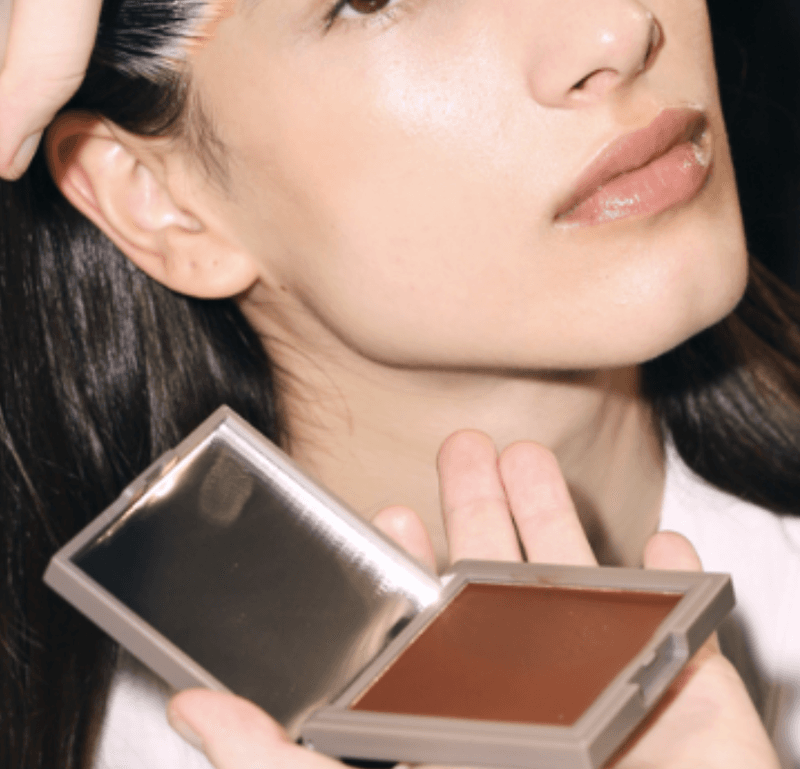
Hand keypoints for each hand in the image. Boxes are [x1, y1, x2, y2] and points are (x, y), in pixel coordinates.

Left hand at [167, 432, 778, 768]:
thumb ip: (284, 760)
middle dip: (483, 511)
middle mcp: (540, 709)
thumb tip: (195, 710)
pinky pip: (684, 627)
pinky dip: (676, 581)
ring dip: (560, 522)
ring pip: (584, 593)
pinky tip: (664, 543)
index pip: (436, 635)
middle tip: (466, 444)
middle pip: (507, 593)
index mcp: (471, 724)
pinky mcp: (694, 702)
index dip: (414, 566)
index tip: (389, 506)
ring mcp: (618, 704)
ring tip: (530, 458)